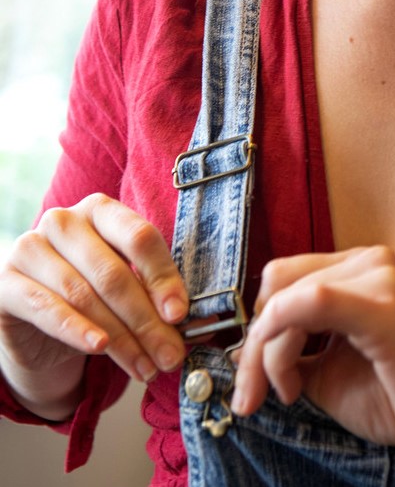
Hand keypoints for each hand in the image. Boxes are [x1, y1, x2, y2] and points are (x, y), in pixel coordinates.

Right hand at [0, 194, 188, 418]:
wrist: (36, 320)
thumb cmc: (91, 294)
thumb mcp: (127, 287)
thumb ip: (155, 296)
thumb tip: (195, 322)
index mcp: (100, 209)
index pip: (139, 237)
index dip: (163, 278)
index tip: (179, 315)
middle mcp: (63, 221)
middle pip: (113, 272)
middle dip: (146, 320)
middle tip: (169, 354)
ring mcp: (30, 248)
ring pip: (84, 296)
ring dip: (120, 337)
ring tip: (145, 366)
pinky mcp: (6, 283)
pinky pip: (47, 308)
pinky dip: (77, 331)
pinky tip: (100, 347)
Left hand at [231, 246, 394, 468]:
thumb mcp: (332, 368)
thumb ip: (293, 347)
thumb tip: (244, 347)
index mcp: (361, 266)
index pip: (284, 277)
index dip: (258, 326)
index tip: (254, 379)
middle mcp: (371, 259)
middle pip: (278, 281)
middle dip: (256, 341)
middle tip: (259, 392)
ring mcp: (381, 278)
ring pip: (287, 297)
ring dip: (267, 353)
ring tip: (285, 393)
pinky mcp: (385, 308)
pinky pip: (312, 304)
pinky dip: (282, 347)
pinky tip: (292, 385)